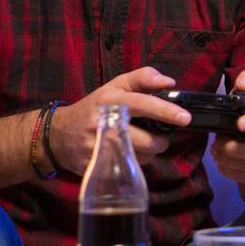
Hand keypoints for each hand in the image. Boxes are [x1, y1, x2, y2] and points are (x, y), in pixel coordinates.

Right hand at [48, 66, 180, 172]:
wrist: (58, 135)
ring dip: (148, 152)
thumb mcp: (114, 86)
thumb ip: (143, 78)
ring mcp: (98, 146)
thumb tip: (169, 83)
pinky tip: (127, 152)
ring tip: (140, 143)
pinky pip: (128, 167)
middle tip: (159, 137)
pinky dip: (134, 161)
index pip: (142, 104)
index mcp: (111, 100)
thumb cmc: (94, 107)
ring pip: (141, 156)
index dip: (165, 110)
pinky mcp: (96, 165)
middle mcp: (104, 123)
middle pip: (147, 140)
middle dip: (160, 141)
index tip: (185, 118)